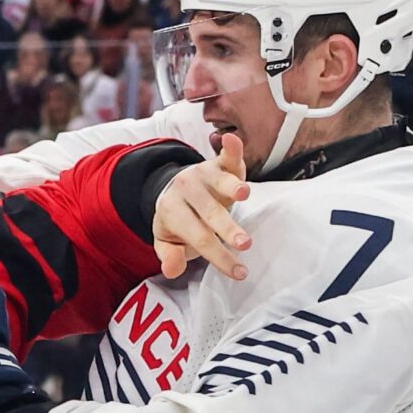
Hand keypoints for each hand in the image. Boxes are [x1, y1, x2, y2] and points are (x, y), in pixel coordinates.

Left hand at [153, 133, 250, 279]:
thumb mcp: (167, 242)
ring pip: (218, 182)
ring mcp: (202, 175)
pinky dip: (231, 148)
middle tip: (244, 244)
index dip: (219, 256)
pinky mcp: (217, 163)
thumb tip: (170, 269)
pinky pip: (225, 156)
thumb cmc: (178, 222)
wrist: (174, 190)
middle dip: (227, 229)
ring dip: (231, 187)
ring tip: (243, 194)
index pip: (198, 237)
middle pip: (210, 213)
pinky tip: (231, 140)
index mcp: (172, 212)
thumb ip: (169, 256)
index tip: (238, 273)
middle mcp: (186, 191)